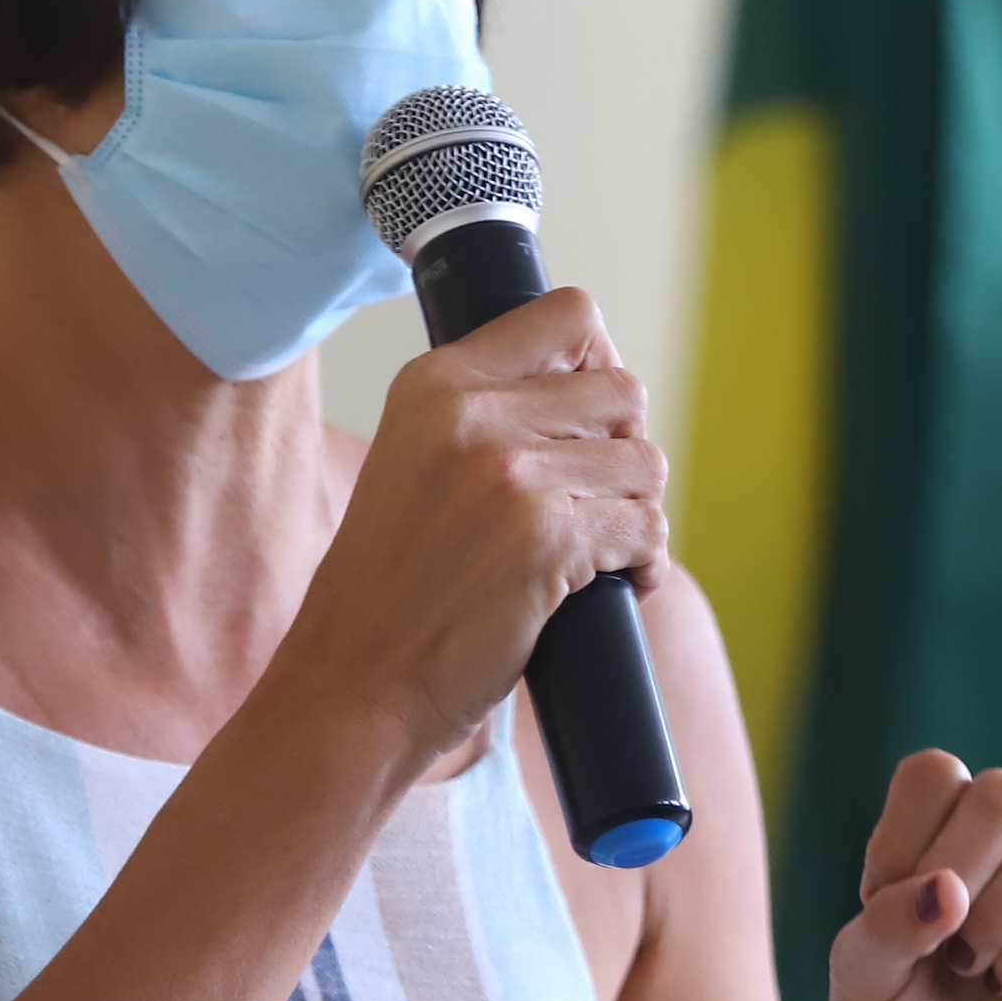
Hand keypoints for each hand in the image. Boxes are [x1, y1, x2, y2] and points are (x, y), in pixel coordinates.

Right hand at [271, 289, 664, 761]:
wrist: (354, 684)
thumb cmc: (389, 592)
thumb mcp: (413, 463)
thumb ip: (483, 416)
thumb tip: (595, 389)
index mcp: (435, 383)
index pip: (570, 315)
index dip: (602, 364)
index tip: (594, 419)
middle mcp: (471, 414)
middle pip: (621, 389)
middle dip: (625, 448)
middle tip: (598, 497)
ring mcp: (511, 474)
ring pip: (644, 461)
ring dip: (637, 509)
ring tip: (603, 548)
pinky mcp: (547, 538)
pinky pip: (647, 528)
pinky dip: (645, 562)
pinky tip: (615, 584)